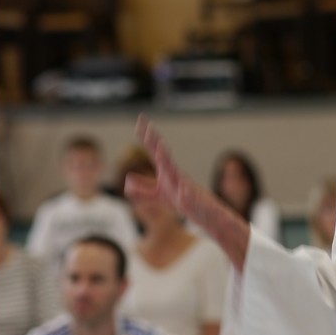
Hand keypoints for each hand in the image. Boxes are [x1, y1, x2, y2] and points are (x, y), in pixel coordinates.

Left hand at [127, 115, 217, 230]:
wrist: (207, 214)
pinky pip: (188, 197)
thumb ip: (144, 188)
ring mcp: (186, 187)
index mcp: (167, 172)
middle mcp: (176, 176)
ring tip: (160, 151)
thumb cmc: (184, 202)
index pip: (155, 151)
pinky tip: (181, 190)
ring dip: (168, 162)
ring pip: (176, 174)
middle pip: (164, 157)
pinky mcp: (193, 202)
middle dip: (156, 143)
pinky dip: (185, 193)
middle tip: (148, 127)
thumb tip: (127, 179)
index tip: (140, 120)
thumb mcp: (160, 195)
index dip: (147, 137)